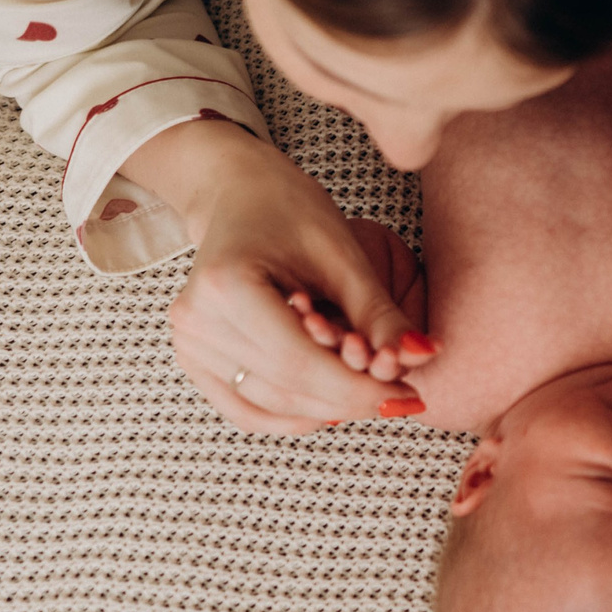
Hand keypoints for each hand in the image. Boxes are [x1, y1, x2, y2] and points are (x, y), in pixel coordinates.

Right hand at [158, 133, 436, 431]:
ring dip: (327, 408)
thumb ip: (379, 314)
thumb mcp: (343, 257)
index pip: (300, 364)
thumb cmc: (290, 213)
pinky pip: (245, 410)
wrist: (239, 197)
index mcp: (227, 286)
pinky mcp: (192, 359)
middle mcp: (196, 321)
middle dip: (350, 399)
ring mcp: (188, 343)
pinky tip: (331, 405)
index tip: (408, 397)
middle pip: (286, 389)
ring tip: (371, 395)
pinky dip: (291, 415)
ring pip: (269, 407)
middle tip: (400, 399)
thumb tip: (424, 356)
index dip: (358, 389)